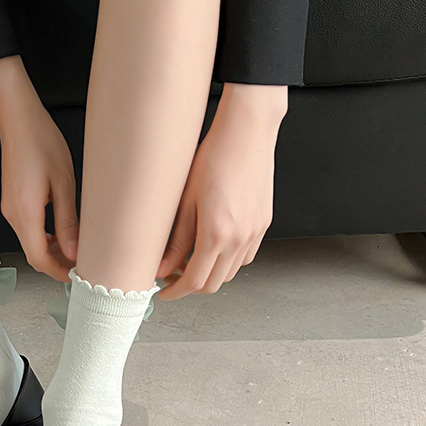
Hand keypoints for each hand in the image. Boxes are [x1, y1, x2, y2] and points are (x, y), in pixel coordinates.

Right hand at [0, 56, 77, 282]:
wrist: (17, 119)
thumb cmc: (41, 142)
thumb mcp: (63, 183)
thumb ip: (68, 221)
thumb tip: (74, 253)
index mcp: (25, 213)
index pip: (39, 258)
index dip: (59, 272)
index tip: (78, 275)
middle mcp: (13, 215)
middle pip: (34, 254)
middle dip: (58, 264)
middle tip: (84, 263)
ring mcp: (10, 210)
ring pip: (32, 243)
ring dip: (54, 250)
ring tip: (79, 247)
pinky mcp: (12, 203)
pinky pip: (29, 230)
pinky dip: (46, 237)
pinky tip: (64, 231)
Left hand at [156, 83, 287, 299]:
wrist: (247, 133)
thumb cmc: (214, 157)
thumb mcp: (185, 200)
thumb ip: (175, 240)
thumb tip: (162, 268)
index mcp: (217, 234)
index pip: (195, 281)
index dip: (176, 292)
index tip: (164, 292)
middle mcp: (240, 238)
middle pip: (214, 283)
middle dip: (191, 287)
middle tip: (172, 277)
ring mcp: (255, 233)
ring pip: (230, 273)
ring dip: (210, 275)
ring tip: (190, 262)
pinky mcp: (263, 224)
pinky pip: (245, 257)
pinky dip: (228, 262)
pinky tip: (213, 248)